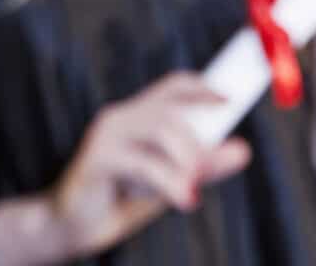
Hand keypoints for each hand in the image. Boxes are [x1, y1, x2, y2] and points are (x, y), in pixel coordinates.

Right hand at [44, 72, 251, 259]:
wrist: (71, 229)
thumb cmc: (122, 199)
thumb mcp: (172, 180)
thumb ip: (203, 165)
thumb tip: (243, 151)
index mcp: (138, 115)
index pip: (174, 86)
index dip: (203, 87)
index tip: (230, 99)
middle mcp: (121, 117)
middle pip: (172, 111)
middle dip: (197, 142)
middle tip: (206, 171)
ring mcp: (106, 135)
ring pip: (162, 131)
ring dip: (186, 160)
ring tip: (192, 188)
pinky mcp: (96, 158)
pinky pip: (144, 163)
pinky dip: (170, 181)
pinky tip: (184, 198)